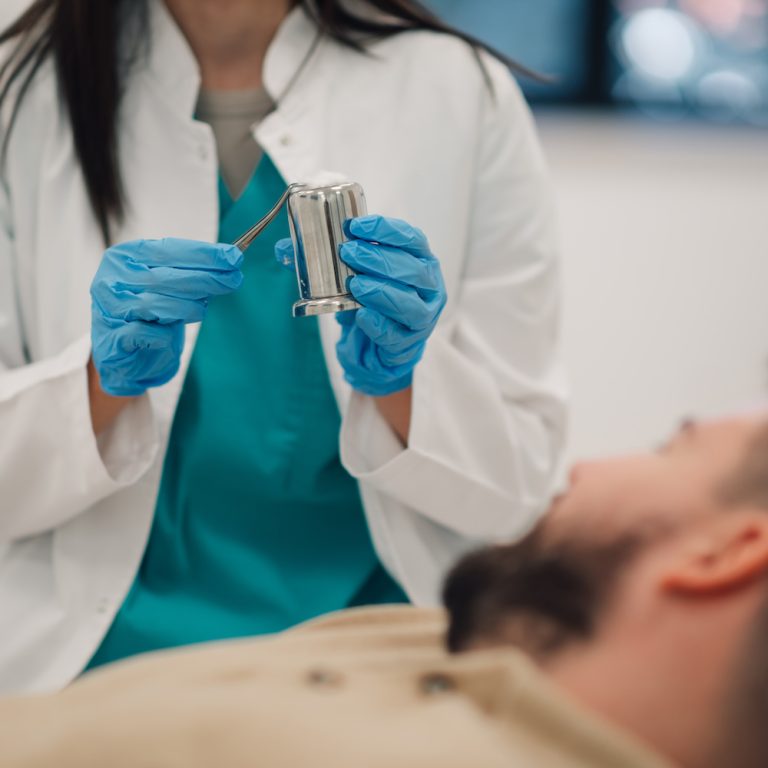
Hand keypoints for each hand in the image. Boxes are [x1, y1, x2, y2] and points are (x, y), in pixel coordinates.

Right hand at [91, 238, 242, 395]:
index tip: (233, 257)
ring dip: (187, 307)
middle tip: (233, 280)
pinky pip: (146, 334)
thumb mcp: (169, 287)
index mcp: (123, 258)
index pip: (167, 250)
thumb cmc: (149, 315)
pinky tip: (169, 333)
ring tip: (199, 310)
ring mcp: (108, 309)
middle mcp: (111, 280)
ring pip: (156, 305)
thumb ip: (191, 273)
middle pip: (165, 277)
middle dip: (205, 278)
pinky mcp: (111, 339)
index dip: (203, 254)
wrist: (124, 356)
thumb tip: (230, 260)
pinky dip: (164, 335)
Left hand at [274, 215, 445, 396]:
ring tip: (354, 284)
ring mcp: (423, 316)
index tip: (355, 226)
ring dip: (380, 291)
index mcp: (420, 260)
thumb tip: (282, 249)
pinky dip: (379, 324)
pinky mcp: (410, 342)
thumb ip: (321, 260)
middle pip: (412, 269)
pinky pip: (396, 333)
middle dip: (379, 259)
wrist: (380, 343)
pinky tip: (362, 316)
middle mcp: (429, 286)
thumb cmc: (372, 299)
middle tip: (347, 253)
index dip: (386, 230)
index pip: (411, 238)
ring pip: (409, 302)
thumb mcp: (353, 273)